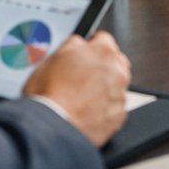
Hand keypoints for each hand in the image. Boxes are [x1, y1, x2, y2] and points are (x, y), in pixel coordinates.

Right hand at [24, 32, 132, 147]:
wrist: (51, 128)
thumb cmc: (48, 95)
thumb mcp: (52, 58)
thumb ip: (72, 46)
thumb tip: (78, 44)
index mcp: (103, 51)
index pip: (103, 39)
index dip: (91, 47)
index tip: (85, 54)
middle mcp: (117, 71)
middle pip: (115, 61)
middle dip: (102, 66)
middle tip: (82, 77)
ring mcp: (120, 95)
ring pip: (116, 85)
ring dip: (104, 88)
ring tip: (82, 98)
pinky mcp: (119, 116)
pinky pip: (115, 107)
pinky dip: (104, 108)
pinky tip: (87, 112)